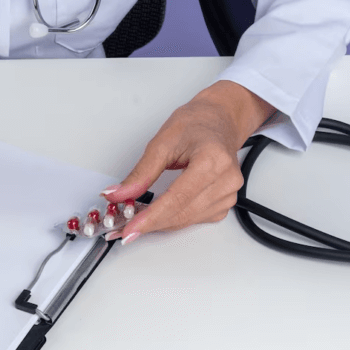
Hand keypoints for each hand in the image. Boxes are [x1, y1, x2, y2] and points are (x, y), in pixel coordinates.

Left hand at [100, 80, 276, 244]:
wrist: (219, 120)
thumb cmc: (195, 124)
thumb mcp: (162, 142)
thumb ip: (141, 173)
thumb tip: (119, 195)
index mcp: (212, 160)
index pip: (177, 198)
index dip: (151, 217)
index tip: (129, 229)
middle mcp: (226, 180)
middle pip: (182, 213)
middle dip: (150, 223)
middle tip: (123, 228)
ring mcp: (229, 193)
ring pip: (187, 220)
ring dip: (160, 223)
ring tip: (136, 219)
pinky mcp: (226, 202)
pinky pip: (195, 219)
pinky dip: (174, 219)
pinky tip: (158, 214)